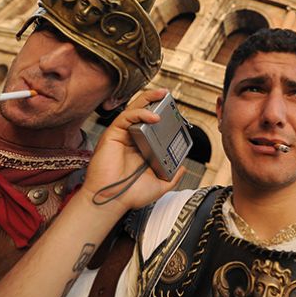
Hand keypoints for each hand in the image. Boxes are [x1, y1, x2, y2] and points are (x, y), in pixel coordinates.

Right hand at [78, 88, 183, 215]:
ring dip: (148, 99)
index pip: (151, 125)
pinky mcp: (112, 135)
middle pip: (142, 112)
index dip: (162, 115)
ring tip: (163, 95)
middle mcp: (131, 138)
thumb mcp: (159, 185)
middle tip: (168, 94)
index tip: (175, 111)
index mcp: (141, 147)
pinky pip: (126, 117)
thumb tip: (183, 168)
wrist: (113, 201)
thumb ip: (172, 176)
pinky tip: (153, 116)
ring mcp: (121, 135)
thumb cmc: (130, 194)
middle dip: (155, 100)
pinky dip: (140, 113)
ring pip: (133, 110)